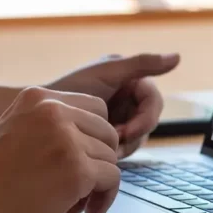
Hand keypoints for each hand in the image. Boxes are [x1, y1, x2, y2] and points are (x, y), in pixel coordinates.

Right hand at [0, 87, 120, 212]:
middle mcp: (54, 111)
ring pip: (111, 157)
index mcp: (38, 98)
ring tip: (73, 205)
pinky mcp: (78, 169)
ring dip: (97, 185)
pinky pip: (112, 179)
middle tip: (80, 187)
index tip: (80, 160)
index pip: (94, 107)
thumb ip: (46, 128)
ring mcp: (67, 139)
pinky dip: (104, 199)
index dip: (93, 137)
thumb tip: (86, 139)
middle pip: (107, 131)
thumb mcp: (14, 133)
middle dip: (99, 160)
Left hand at [49, 53, 180, 157]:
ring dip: (121, 147)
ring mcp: (118, 118)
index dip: (145, 118)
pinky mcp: (107, 137)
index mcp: (129, 80)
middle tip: (112, 144)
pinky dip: (112, 154)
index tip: (126, 131)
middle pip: (148, 122)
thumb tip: (177, 57)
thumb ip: (141, 64)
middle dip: (131, 135)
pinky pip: (122, 150)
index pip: (153, 102)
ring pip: (137, 139)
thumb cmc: (67, 89)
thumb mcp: (105, 74)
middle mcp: (126, 98)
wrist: (36, 117)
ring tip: (98, 149)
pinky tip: (96, 155)